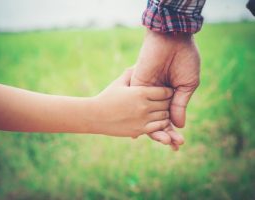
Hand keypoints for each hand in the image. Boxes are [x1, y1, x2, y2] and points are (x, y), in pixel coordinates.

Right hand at [90, 69, 172, 137]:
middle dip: (167, 103)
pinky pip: (158, 127)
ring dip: (165, 114)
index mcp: (140, 92)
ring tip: (161, 111)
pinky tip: (156, 121)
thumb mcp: (118, 83)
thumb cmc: (106, 97)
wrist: (95, 116)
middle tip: (165, 102)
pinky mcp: (140, 130)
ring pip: (165, 116)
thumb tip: (138, 64)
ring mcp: (142, 119)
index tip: (166, 92)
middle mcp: (144, 106)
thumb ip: (130, 73)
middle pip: (167, 104)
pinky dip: (161, 124)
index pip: (165, 92)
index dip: (168, 92)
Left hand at [131, 30, 199, 148]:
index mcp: (170, 94)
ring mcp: (146, 92)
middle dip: (166, 133)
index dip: (173, 130)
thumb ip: (179, 104)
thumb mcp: (186, 84)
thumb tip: (178, 125)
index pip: (169, 116)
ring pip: (147, 116)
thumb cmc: (184, 59)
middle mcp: (156, 95)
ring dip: (155, 130)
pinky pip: (136, 105)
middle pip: (158, 119)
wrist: (172, 39)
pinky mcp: (137, 86)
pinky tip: (139, 134)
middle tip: (175, 147)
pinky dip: (138, 118)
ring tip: (165, 143)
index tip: (178, 143)